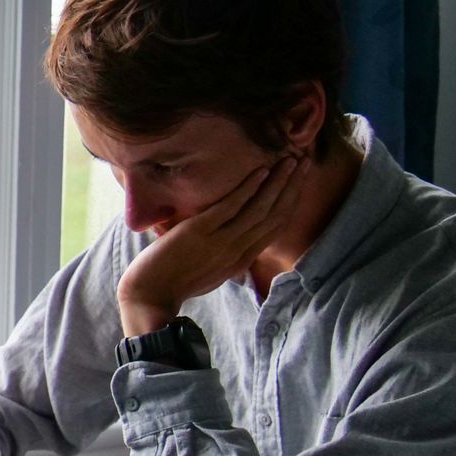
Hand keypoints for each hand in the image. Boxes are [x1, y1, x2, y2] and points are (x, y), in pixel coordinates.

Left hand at [117, 153, 306, 334]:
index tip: (300, 183)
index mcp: (242, 259)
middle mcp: (238, 251)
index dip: (291, 203)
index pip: (275, 227)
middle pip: (275, 215)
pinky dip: (249, 188)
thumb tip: (236, 239)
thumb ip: (227, 254)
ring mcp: (220, 241)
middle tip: (306, 162)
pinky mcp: (200, 232)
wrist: (149, 295)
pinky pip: (231, 207)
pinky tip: (261, 171)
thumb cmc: (176, 282)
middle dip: (293, 187)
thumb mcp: (211, 271)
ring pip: (260, 208)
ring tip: (291, 160)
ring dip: (278, 182)